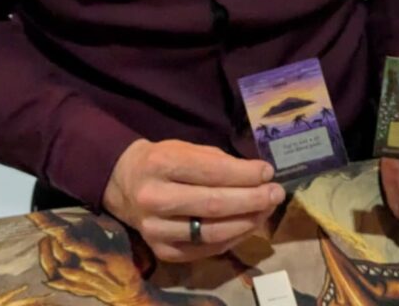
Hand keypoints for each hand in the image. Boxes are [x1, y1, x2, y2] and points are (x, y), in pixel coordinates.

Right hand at [102, 138, 285, 262]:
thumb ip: (216, 161)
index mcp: (161, 164)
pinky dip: (231, 238)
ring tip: (266, 210)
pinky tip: (247, 225)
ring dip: (246, 222)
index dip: (244, 174)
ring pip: (212, 233)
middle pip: (214, 205)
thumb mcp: (183, 148)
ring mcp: (156, 230)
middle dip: (252, 199)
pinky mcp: (162, 251)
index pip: (211, 171)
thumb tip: (257, 175)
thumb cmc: (161, 160)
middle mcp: (155, 198)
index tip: (268, 171)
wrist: (122, 183)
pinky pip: (205, 250)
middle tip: (276, 193)